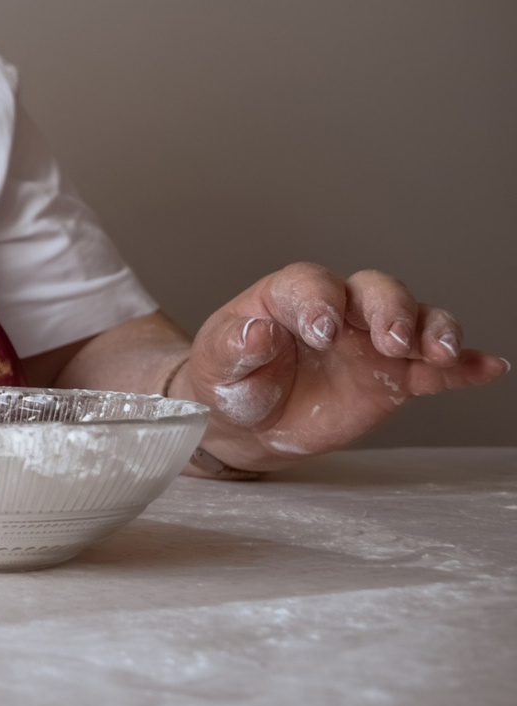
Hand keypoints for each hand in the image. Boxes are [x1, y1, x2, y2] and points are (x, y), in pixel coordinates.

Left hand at [175, 264, 504, 472]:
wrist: (249, 421)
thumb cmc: (230, 380)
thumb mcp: (216, 366)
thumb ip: (233, 347)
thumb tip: (254, 332)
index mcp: (290, 296)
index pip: (312, 284)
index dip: (321, 302)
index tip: (323, 332)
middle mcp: (341, 308)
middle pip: (376, 289)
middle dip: (389, 309)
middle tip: (390, 340)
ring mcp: (373, 341)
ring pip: (415, 318)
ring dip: (432, 329)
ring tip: (438, 353)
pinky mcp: (396, 376)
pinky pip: (436, 369)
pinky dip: (464, 366)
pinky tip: (489, 367)